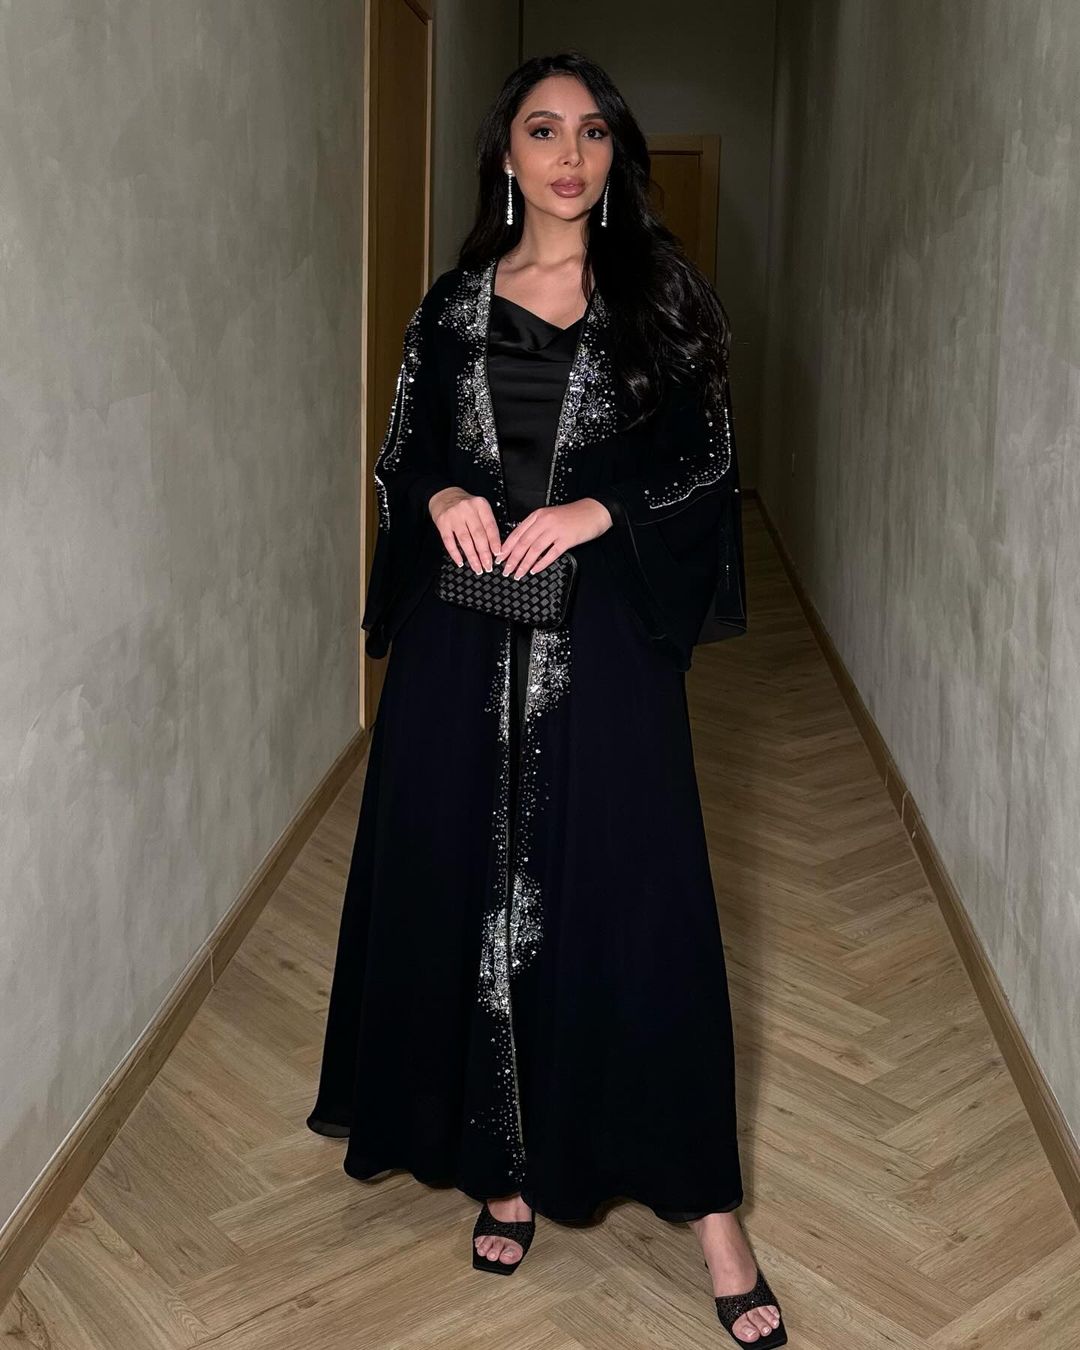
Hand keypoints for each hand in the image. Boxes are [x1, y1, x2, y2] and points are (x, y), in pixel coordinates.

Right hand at [429, 487, 502, 572]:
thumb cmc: (465, 505)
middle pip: (478, 535)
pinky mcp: (442, 523)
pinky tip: (460, 562)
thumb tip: (494, 547)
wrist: (444, 495)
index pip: (490, 526)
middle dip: (484, 554)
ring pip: (465, 540)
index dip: (494, 542)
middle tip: (488, 566)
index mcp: (480, 505)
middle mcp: (467, 509)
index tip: (497, 554)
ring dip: (472, 557)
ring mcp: (454, 516)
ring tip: (477, 567)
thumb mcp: (479, 508)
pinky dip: (455, 554)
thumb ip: (486, 523)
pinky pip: (449, 541)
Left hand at [495, 499, 612, 579]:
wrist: (594, 511)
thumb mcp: (550, 516)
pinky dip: (541, 563)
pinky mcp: (567, 539)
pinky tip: (534, 570)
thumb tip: (522, 543)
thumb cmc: (573, 515)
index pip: (517, 532)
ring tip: (518, 574)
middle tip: (506, 570)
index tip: (500, 558)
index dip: (507, 547)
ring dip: (524, 564)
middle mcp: (545, 521)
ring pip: (534, 549)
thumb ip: (536, 527)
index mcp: (538, 515)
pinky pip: (551, 554)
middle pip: (523, 543)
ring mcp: (556, 530)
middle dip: (512, 558)